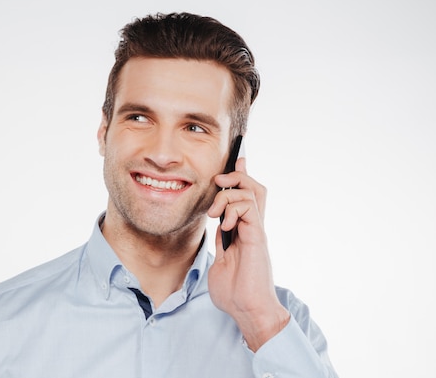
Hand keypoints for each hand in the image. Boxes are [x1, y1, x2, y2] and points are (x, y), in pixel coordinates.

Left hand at [207, 157, 289, 351]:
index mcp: (244, 232)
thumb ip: (220, 243)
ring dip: (228, 194)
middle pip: (254, 188)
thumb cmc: (234, 292)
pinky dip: (233, 209)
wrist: (247, 311)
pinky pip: (249, 209)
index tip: (235, 162)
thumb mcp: (220, 262)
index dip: (240, 177)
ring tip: (214, 213)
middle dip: (236, 177)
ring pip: (252, 192)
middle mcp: (253, 228)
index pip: (246, 197)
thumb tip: (217, 228)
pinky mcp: (257, 237)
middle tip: (218, 182)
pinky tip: (223, 225)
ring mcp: (256, 231)